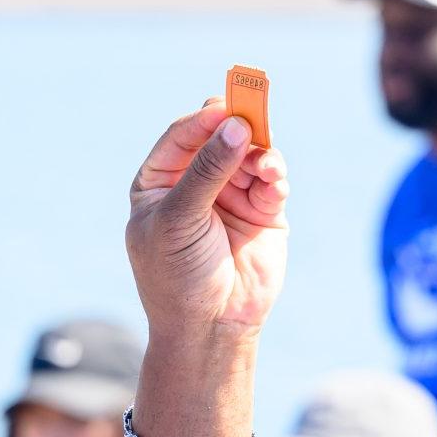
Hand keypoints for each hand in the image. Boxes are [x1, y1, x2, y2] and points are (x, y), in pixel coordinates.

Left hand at [126, 109, 288, 340]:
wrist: (211, 327)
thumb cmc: (178, 276)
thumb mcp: (180, 220)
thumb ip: (206, 171)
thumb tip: (236, 126)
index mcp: (160, 181)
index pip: (182, 136)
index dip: (203, 120)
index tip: (225, 108)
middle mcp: (196, 183)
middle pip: (221, 136)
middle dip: (239, 127)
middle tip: (254, 118)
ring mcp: (231, 195)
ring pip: (251, 153)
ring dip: (261, 154)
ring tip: (267, 167)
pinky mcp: (263, 210)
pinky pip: (272, 179)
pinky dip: (276, 175)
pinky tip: (274, 182)